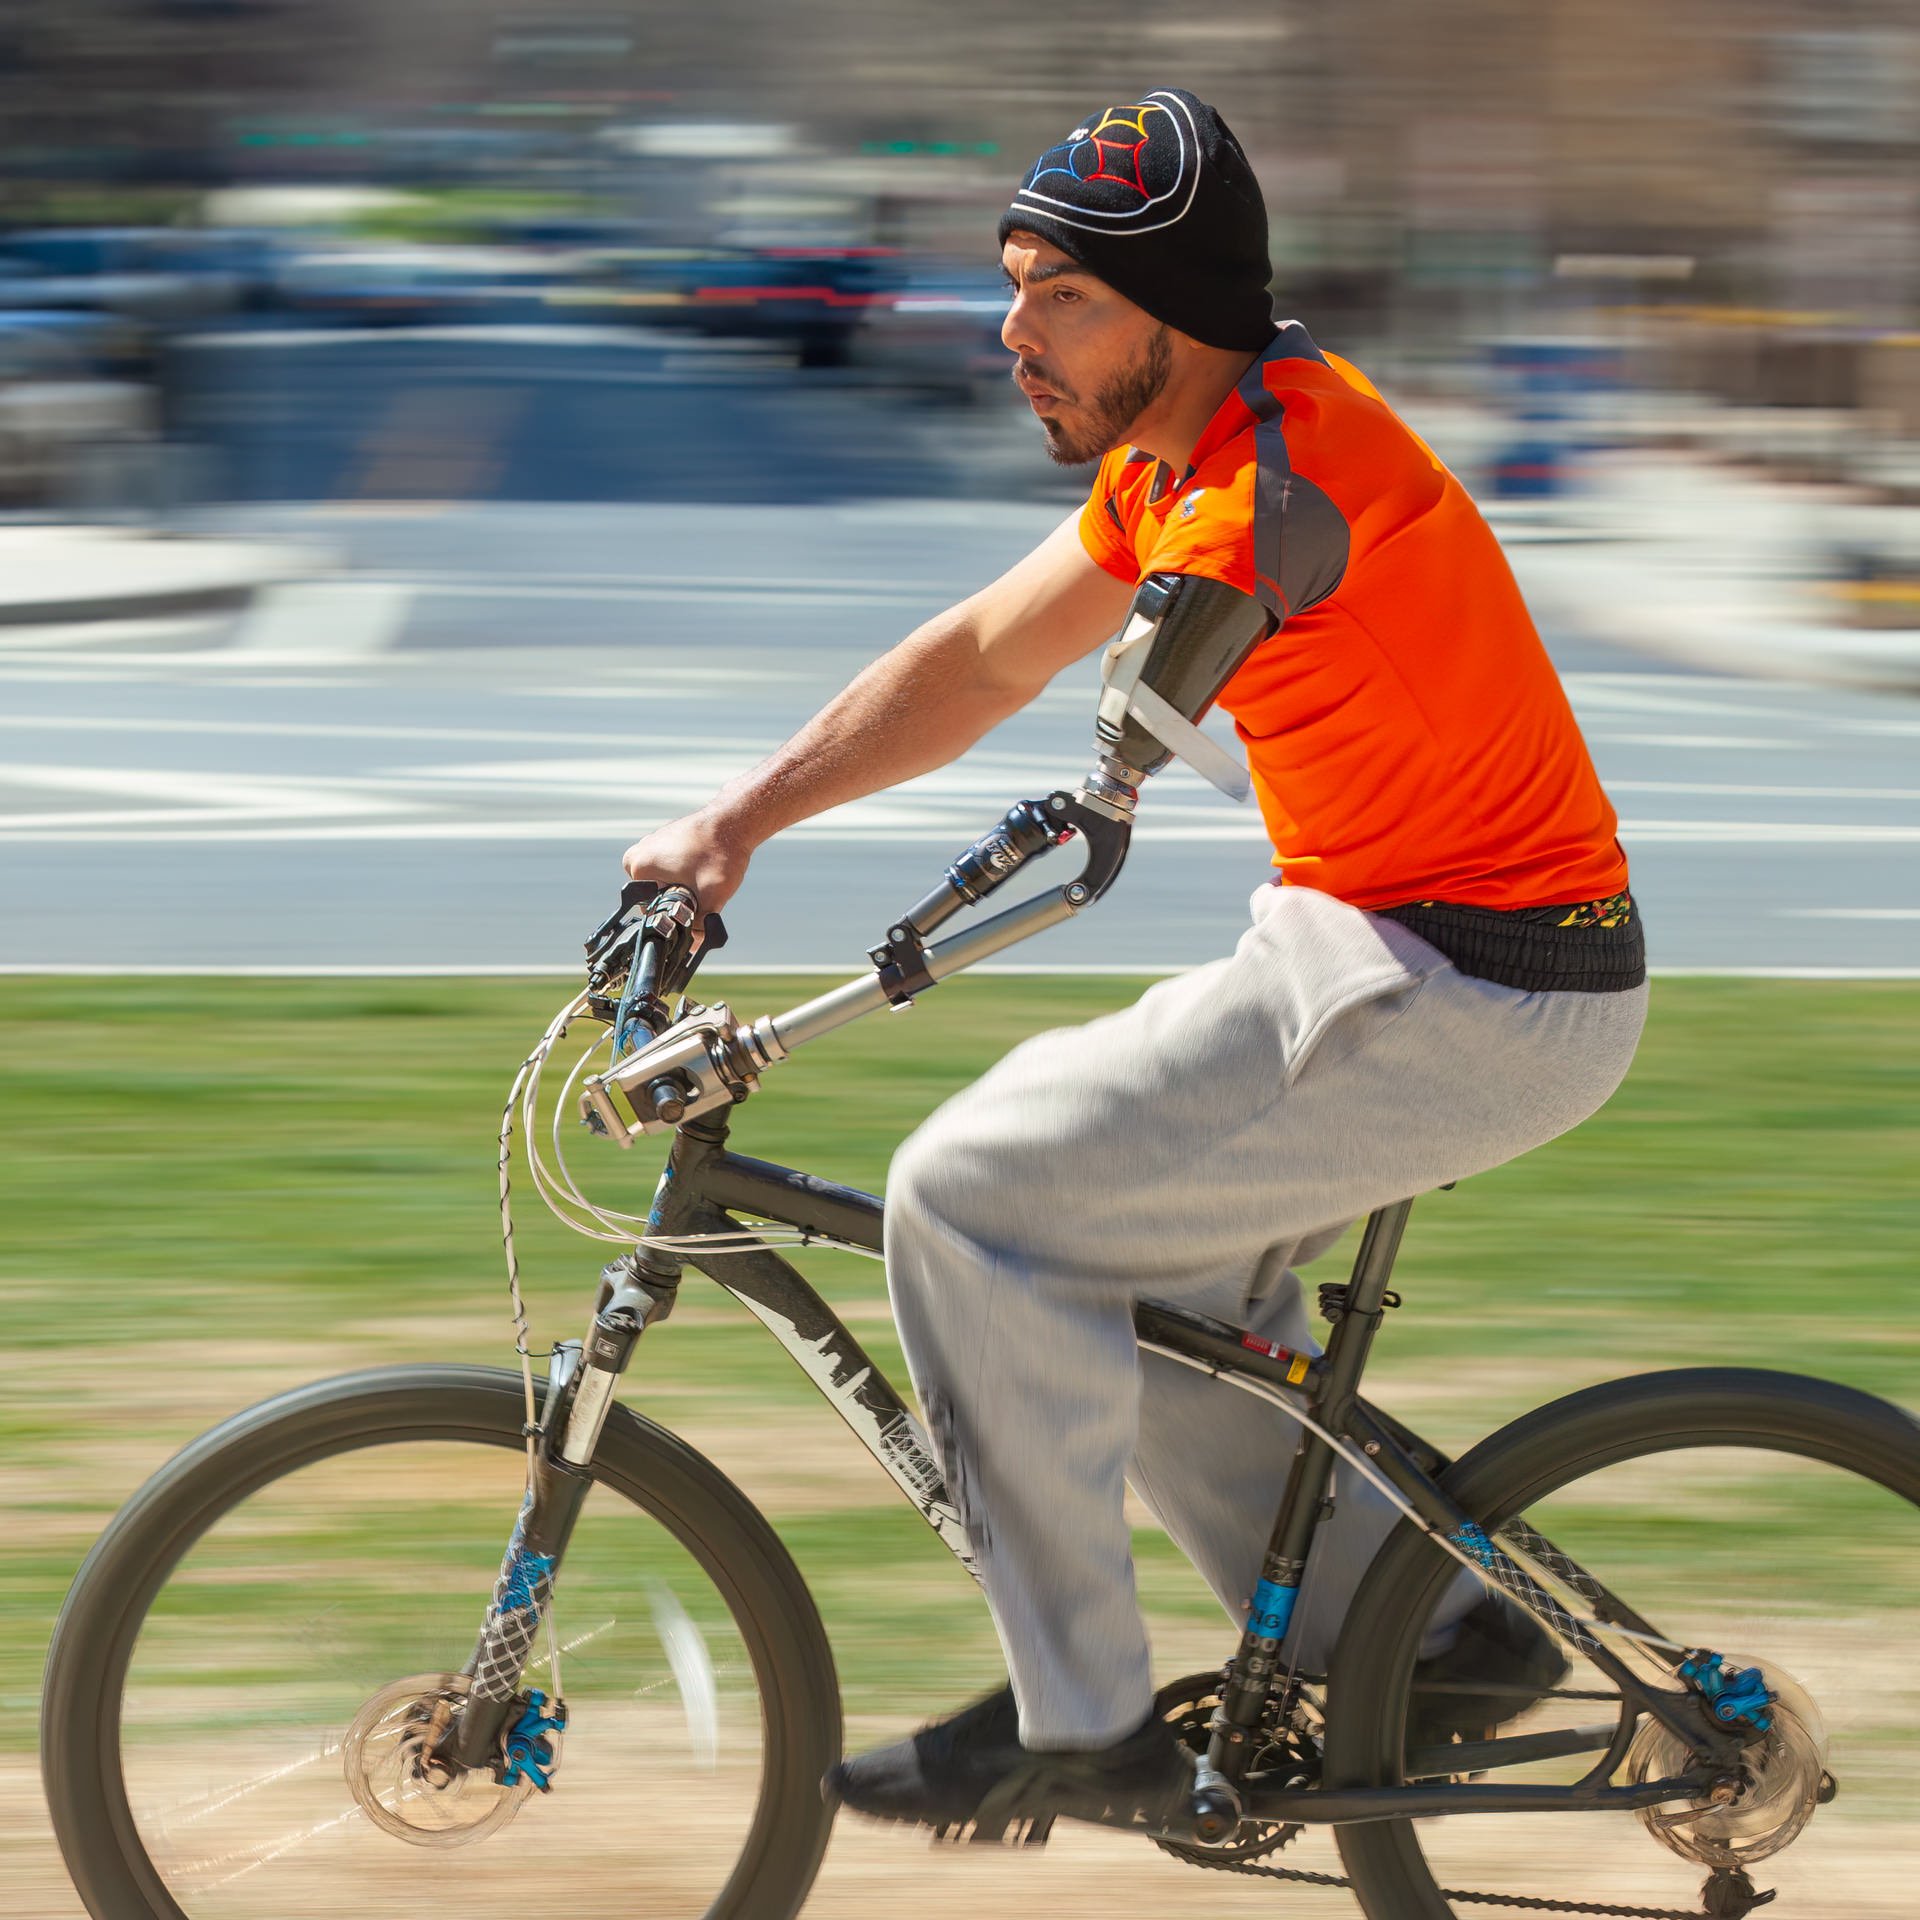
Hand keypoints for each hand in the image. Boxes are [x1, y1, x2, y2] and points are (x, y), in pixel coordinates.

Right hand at [620, 809, 753, 917]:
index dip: (673, 914)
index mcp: (638, 866)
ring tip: (705, 878)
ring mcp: (652, 844)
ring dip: (686, 887)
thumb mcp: (711, 897)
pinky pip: (673, 867)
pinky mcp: (667, 840)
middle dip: (680, 900)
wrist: (735, 820)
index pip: (650, 907)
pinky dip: (688, 873)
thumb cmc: (720, 853)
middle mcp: (639, 853)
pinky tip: (705, 869)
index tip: (694, 909)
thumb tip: (692, 945)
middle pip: (657, 895)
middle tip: (703, 892)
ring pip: (666, 881)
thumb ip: (699, 925)